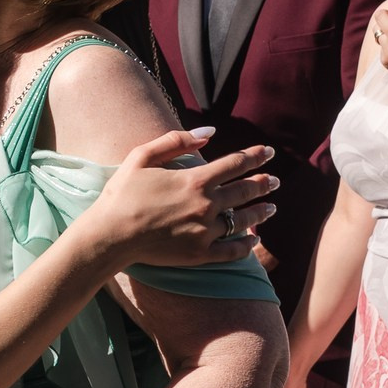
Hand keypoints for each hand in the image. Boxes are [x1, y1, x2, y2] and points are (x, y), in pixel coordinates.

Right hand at [90, 129, 277, 266]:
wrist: (112, 234)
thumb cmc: (122, 192)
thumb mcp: (142, 156)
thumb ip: (176, 140)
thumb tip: (209, 132)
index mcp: (195, 180)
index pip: (235, 164)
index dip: (255, 156)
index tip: (269, 152)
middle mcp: (206, 206)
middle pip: (245, 191)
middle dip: (263, 183)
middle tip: (275, 180)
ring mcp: (206, 232)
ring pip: (243, 220)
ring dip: (261, 212)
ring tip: (272, 207)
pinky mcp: (201, 255)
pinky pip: (233, 251)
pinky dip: (247, 245)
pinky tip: (253, 239)